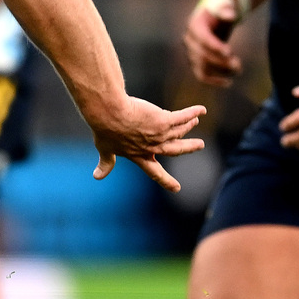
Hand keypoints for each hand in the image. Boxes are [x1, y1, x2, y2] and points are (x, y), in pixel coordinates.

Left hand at [89, 94, 206, 190]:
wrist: (108, 113)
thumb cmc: (105, 129)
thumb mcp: (104, 148)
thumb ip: (106, 163)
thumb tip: (97, 177)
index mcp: (139, 155)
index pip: (154, 171)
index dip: (165, 181)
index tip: (176, 188)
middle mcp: (152, 147)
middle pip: (174, 150)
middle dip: (188, 148)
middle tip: (200, 145)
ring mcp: (159, 134)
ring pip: (179, 131)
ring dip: (188, 125)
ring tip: (195, 122)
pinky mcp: (164, 120)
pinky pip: (183, 117)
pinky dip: (193, 113)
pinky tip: (201, 110)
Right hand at [183, 0, 241, 85]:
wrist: (213, 17)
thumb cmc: (220, 10)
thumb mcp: (224, 6)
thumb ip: (227, 10)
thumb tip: (230, 15)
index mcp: (194, 25)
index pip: (203, 38)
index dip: (215, 46)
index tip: (229, 52)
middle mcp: (189, 40)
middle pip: (202, 55)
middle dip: (221, 62)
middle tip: (238, 65)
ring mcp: (191, 53)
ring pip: (203, 67)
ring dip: (220, 71)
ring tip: (238, 70)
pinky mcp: (196, 62)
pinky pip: (202, 75)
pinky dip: (214, 81)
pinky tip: (228, 83)